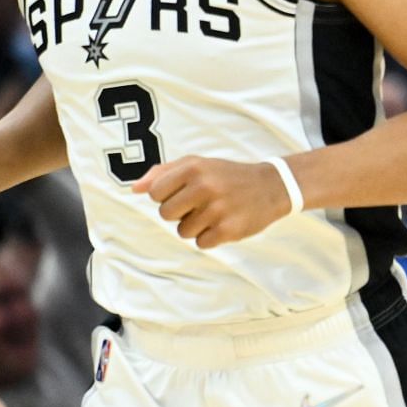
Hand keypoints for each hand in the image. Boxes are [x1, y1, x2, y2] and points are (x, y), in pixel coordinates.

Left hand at [133, 157, 295, 248]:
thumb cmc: (227, 175)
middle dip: (180, 213)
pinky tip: (224, 223)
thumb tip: (134, 189)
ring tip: (215, 213)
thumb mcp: (197, 164)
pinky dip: (210, 237)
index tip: (186, 192)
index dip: (167, 196)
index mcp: (193, 168)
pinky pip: (201, 243)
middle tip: (201, 204)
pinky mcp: (229, 230)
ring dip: (195, 226)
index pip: (155, 193)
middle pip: (165, 214)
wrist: (272, 186)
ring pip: (182, 231)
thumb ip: (163, 173)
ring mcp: (217, 209)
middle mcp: (204, 187)